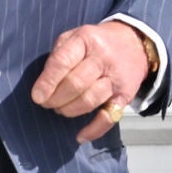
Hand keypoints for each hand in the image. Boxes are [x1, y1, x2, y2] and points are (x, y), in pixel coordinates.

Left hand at [30, 20, 152, 134]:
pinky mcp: (125, 96)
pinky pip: (109, 117)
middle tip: (47, 103)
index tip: (37, 96)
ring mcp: (116, 78)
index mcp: (86, 40)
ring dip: (69, 110)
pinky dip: (93, 130)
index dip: (48, 82)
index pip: (63, 62)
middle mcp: (103, 58)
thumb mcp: (75, 36)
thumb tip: (43, 85)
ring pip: (89, 101)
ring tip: (60, 109)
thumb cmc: (96, 43)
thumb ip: (58, 56)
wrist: (134, 43)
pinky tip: (80, 136)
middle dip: (56, 98)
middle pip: (76, 84)